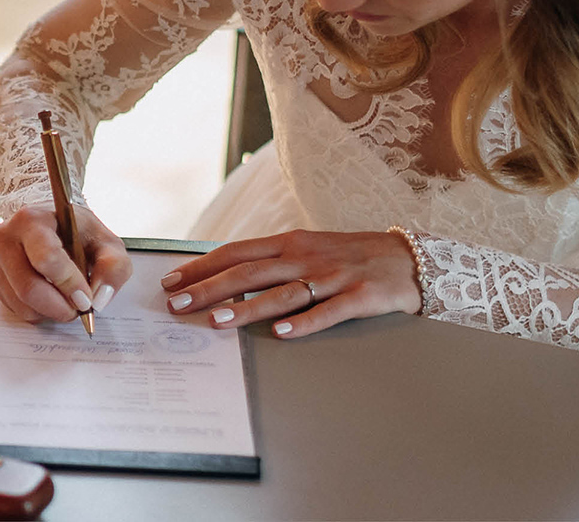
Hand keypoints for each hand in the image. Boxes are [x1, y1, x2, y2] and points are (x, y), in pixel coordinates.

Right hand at [0, 200, 132, 323]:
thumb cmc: (76, 232)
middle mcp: (5, 237)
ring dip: (51, 312)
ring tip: (67, 300)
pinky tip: (51, 296)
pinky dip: (39, 311)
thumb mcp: (105, 241)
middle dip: (60, 307)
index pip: (46, 258)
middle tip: (79, 308)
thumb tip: (99, 299)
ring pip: (22, 304)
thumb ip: (113, 267)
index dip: (69, 284)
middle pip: (29, 288)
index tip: (86, 299)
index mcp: (32, 219)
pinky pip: (16, 308)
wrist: (50, 224)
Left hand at [159, 229, 420, 337]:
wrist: (408, 258)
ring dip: (247, 309)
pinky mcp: (360, 296)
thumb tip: (224, 280)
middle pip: (249, 273)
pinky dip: (304, 323)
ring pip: (283, 293)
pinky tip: (281, 334)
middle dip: (209, 288)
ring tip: (217, 322)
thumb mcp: (307, 251)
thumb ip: (271, 263)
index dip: (201, 266)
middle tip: (177, 304)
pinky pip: (329, 312)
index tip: (170, 281)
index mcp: (289, 244)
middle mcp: (305, 256)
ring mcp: (333, 276)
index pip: (235, 253)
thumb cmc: (349, 257)